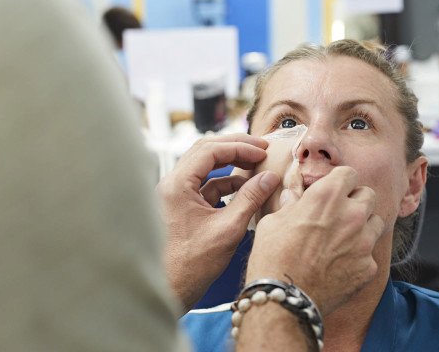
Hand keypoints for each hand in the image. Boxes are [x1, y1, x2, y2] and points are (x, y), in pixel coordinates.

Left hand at [157, 134, 280, 311]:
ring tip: (256, 166)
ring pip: (205, 168)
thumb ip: (250, 199)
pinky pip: (205, 186)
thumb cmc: (191, 265)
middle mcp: (172, 184)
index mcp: (177, 185)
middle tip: (261, 149)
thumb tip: (270, 178)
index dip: (240, 147)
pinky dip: (226, 183)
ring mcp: (176, 195)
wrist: (168, 291)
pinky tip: (244, 189)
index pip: (210, 150)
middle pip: (206, 152)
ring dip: (231, 165)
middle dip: (235, 148)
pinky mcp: (182, 207)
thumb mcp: (228, 230)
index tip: (262, 151)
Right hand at [245, 166, 384, 315]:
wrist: (285, 298)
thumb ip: (290, 205)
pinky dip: (359, 256)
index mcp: (327, 196)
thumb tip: (292, 198)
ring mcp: (364, 242)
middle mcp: (352, 214)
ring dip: (363, 225)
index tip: (333, 190)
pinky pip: (370, 254)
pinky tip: (340, 264)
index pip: (349, 173)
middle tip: (340, 213)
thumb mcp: (273, 221)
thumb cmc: (273, 256)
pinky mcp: (369, 267)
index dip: (340, 181)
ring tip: (344, 237)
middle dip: (356, 200)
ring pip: (376, 222)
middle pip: (368, 194)